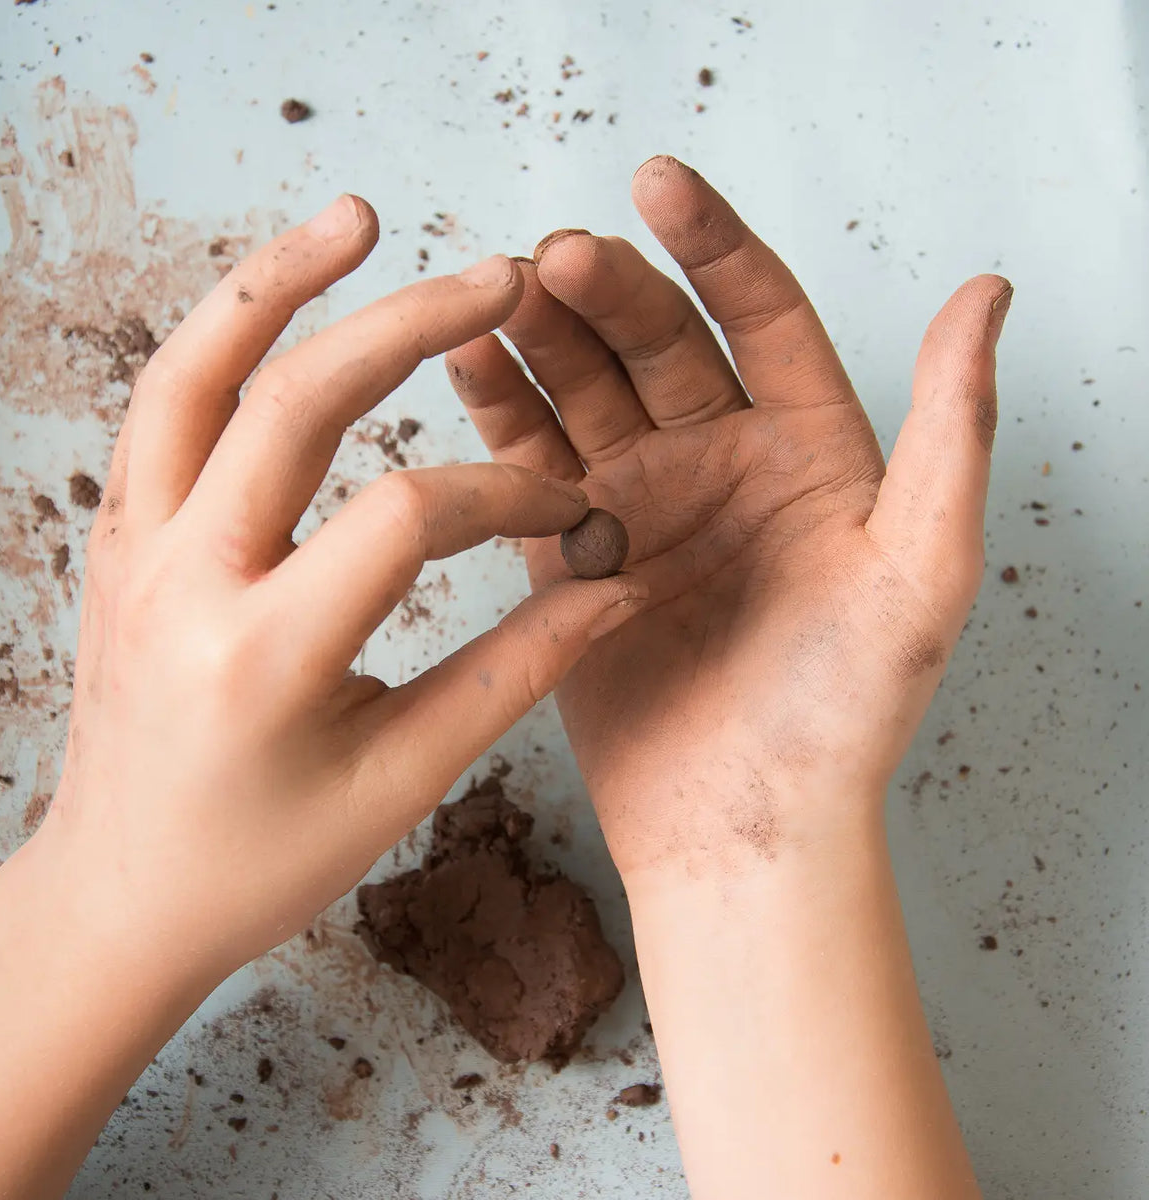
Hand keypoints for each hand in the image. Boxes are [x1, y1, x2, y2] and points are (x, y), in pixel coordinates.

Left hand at [39, 194, 645, 975]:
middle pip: (298, 404)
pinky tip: (275, 305)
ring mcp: (132, 551)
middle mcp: (183, 583)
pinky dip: (219, 338)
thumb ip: (513, 674)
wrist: (119, 895)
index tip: (566, 509)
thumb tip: (612, 589)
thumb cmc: (259, 861)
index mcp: (264, 657)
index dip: (507, 496)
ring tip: (355, 217)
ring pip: (193, 374)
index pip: (406, 517)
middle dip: (410, 324)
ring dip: (277, 283)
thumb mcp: (399, 782)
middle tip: (498, 274)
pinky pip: (158, 408)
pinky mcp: (116, 541)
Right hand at [447, 156, 1009, 879]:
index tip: (659, 185)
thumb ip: (953, 431)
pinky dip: (499, 411)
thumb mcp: (921, 572)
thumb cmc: (841, 716)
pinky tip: (470, 360)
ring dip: (542, 337)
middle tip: (553, 259)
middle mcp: (722, 464)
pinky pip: (530, 463)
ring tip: (496, 294)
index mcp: (810, 451)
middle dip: (607, 293)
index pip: (760, 315)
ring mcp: (642, 504)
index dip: (713, 244)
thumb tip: (988, 293)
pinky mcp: (571, 552)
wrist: (743, 828)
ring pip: (583, 391)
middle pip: (656, 343)